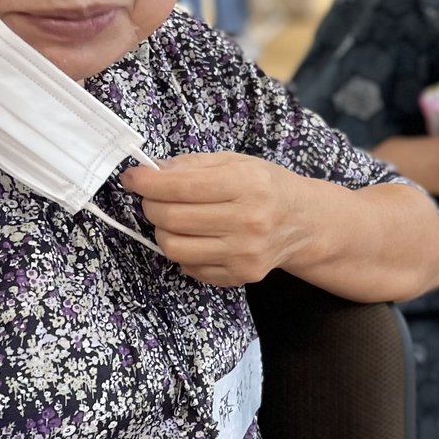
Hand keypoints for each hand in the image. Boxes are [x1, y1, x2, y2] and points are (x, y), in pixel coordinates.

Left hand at [121, 152, 308, 286]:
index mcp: (248, 185)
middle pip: (172, 218)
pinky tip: (195, 238)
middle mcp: (249, 222)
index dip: (148, 182)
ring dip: (162, 231)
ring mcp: (245, 253)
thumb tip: (152, 172)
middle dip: (151, 205)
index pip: (182, 186)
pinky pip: (190, 267)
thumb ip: (194, 165)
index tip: (134, 178)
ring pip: (174, 247)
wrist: (304, 223)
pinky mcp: (241, 276)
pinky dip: (183, 251)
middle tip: (153, 198)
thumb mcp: (238, 162)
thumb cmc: (268, 188)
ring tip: (171, 219)